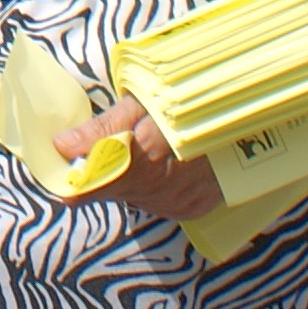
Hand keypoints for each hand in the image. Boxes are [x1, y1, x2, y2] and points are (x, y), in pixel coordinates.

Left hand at [52, 96, 224, 225]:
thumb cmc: (188, 99)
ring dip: (128, 179)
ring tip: (143, 149)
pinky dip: (153, 186)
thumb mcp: (142, 103)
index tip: (62, 171)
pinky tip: (161, 165)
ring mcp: (180, 203)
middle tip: (110, 144)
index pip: (94, 186)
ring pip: (135, 198)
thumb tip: (61, 146)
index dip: (74, 181)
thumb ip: (101, 130)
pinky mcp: (195, 209)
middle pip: (113, 192)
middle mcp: (162, 191)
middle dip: (102, 172)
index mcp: (145, 161)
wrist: (246, 114)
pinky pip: (159, 203)